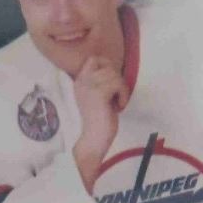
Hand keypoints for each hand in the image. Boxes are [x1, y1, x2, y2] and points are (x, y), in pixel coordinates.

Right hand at [72, 56, 128, 191]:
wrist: (93, 143)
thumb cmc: (98, 124)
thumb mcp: (97, 99)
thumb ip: (102, 84)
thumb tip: (115, 71)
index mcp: (79, 82)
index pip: (94, 59)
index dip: (107, 65)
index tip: (114, 82)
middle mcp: (82, 82)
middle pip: (108, 66)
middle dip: (117, 81)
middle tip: (116, 98)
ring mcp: (89, 86)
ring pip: (115, 75)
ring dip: (121, 89)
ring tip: (117, 104)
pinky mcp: (99, 93)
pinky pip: (118, 83)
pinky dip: (123, 95)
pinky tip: (119, 108)